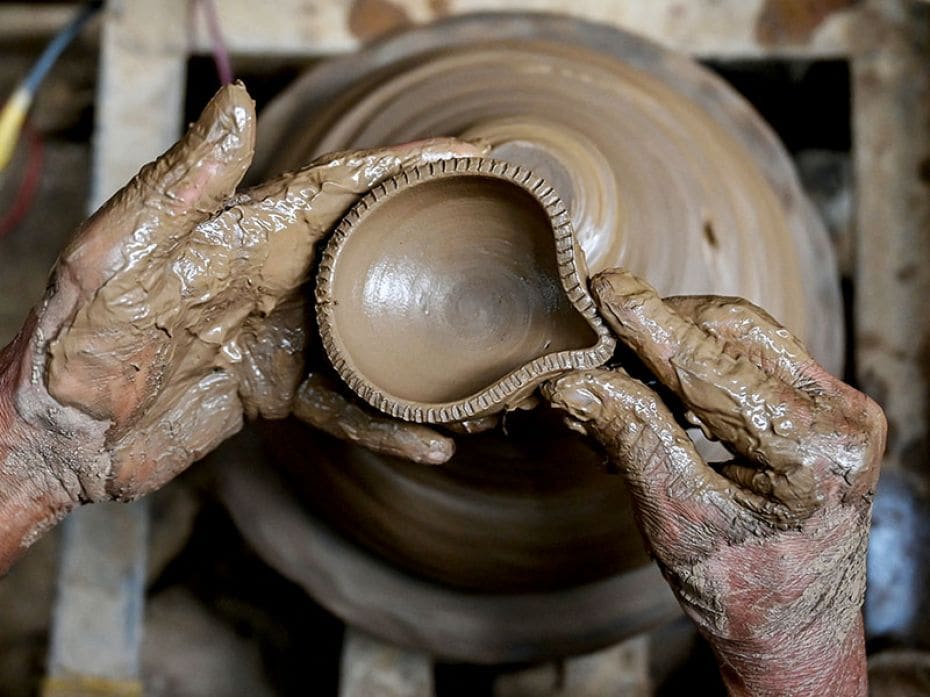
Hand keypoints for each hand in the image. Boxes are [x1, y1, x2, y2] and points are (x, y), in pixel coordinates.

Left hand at [0, 83, 480, 517]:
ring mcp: (284, 337)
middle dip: (440, 235)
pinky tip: (434, 440)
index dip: (408, 165)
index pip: (343, 186)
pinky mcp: (278, 393)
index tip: (472, 155)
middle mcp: (278, 278)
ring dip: (431, 340)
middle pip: (376, 249)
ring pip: (376, 331)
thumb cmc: (76, 334)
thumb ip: (186, 180)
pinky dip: (388, 425)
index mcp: (247, 233)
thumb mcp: (121, 247)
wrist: (56, 432)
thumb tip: (239, 100)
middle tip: (507, 232)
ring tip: (491, 349)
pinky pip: (348, 406)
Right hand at [543, 270, 884, 695]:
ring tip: (617, 371)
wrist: (794, 632)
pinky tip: (655, 386)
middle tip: (598, 337)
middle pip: (735, 330)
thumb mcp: (676, 522)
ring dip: (675, 343)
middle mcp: (841, 415)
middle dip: (660, 327)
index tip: (603, 290)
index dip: (649, 325)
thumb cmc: (742, 595)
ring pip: (743, 335)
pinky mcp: (823, 406)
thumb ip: (631, 440)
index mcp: (815, 452)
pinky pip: (752, 357)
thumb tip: (574, 383)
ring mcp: (839, 407)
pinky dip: (696, 362)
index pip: (713, 365)